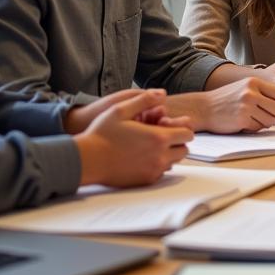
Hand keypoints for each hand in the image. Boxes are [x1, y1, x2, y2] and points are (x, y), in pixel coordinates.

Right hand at [74, 90, 192, 187]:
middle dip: (177, 142)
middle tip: (162, 136)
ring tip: (151, 146)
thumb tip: (162, 93)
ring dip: (168, 154)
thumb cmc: (101, 134)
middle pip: (184, 150)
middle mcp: (160, 156)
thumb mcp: (121, 109)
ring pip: (174, 162)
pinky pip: (161, 173)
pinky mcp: (145, 181)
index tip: (168, 125)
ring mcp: (153, 170)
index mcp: (158, 138)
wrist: (86, 161)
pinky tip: (143, 157)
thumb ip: (145, 100)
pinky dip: (158, 165)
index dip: (181, 128)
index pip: (188, 134)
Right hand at [183, 77, 274, 132]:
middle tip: (272, 116)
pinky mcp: (241, 120)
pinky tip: (246, 123)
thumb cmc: (226, 98)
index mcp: (255, 82)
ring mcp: (246, 107)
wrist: (203, 108)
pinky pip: (259, 128)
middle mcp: (251, 93)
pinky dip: (255, 127)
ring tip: (257, 119)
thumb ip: (264, 91)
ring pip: (271, 120)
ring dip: (267, 122)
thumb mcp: (245, 86)